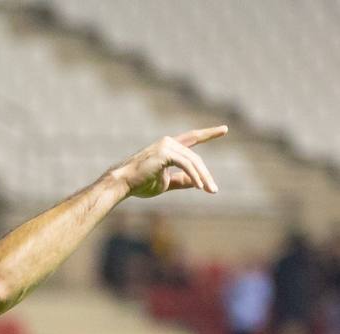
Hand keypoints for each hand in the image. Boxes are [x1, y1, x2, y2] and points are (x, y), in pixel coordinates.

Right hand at [111, 126, 226, 198]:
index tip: (224, 129)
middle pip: (195, 157)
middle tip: (214, 190)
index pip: (192, 138)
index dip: (208, 134)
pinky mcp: (165, 153)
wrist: (122, 184)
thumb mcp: (165, 182)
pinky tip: (199, 186)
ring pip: (193, 162)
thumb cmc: (140, 184)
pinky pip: (186, 165)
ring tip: (210, 191)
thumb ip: (181, 180)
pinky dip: (194, 176)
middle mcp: (169, 142)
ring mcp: (167, 145)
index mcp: (168, 146)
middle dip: (206, 174)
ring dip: (202, 178)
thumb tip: (196, 182)